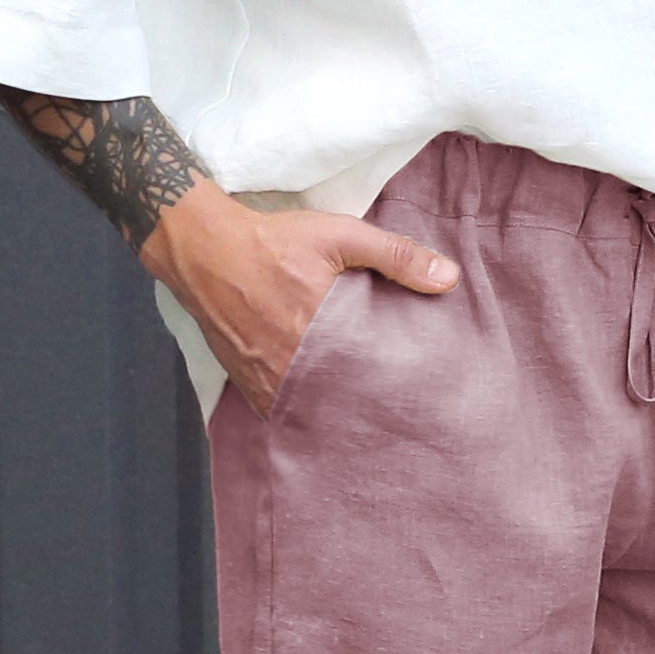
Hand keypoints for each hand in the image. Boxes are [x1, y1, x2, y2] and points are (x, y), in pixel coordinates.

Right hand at [144, 180, 457, 415]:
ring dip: (333, 413)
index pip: (370, 379)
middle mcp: (291, 367)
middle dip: (366, 408)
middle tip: (394, 412)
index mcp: (321, 335)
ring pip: (310, 412)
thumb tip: (450, 278)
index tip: (414, 396)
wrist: (203, 249)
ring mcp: (265, 381)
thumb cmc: (273, 242)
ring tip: (362, 417)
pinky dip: (300, 411)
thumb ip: (395, 256)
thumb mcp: (339, 236)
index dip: (393, 390)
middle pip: (342, 403)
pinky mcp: (245, 384)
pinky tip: (319, 410)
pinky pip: (280, 411)